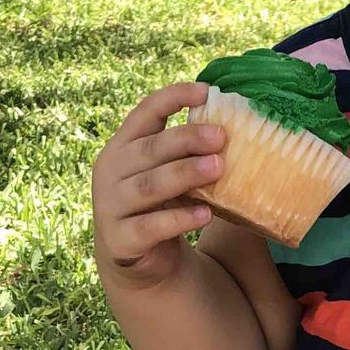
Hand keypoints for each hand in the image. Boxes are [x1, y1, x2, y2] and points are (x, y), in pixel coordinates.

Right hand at [92, 82, 226, 288]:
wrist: (138, 258)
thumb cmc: (161, 201)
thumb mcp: (168, 169)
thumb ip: (187, 150)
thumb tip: (238, 125)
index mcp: (124, 145)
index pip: (145, 112)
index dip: (173, 97)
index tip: (206, 91)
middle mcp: (111, 172)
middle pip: (151, 148)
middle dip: (187, 139)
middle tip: (221, 136)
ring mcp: (111, 207)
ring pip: (150, 186)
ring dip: (185, 174)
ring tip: (217, 168)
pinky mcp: (120, 240)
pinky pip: (152, 227)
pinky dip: (180, 219)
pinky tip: (206, 214)